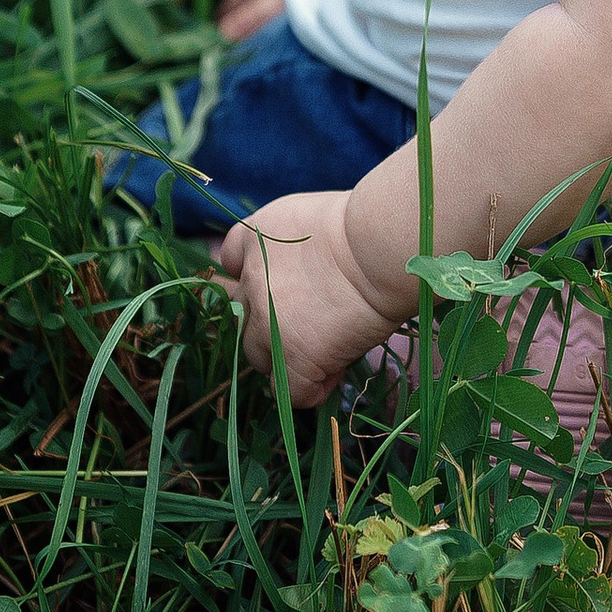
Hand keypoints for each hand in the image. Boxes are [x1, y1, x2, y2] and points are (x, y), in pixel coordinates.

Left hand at [215, 188, 410, 407]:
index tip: (284, 287)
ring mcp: (265, 321)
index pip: (232, 262)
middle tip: (318, 322)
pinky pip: (288, 392)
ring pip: (260, 358)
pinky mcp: (290, 356)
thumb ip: (293, 247)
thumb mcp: (313, 219)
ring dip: (288, 358)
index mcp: (257, 237)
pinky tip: (336, 371)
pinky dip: (312, 388)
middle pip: (246, 316)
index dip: (257, 277)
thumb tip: (306, 280)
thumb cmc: (366, 227)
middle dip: (274, 325)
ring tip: (330, 350)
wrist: (379, 247)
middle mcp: (252, 278)